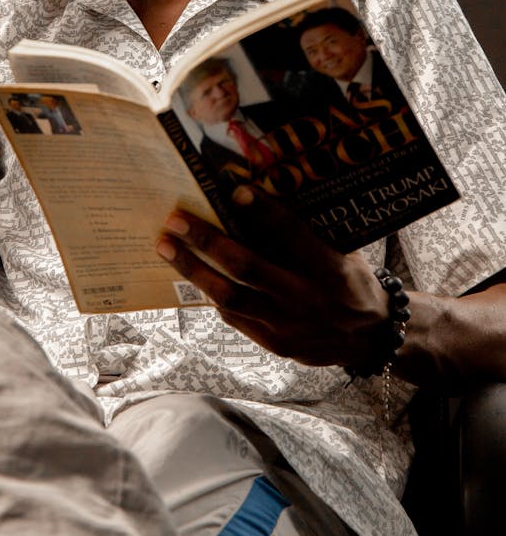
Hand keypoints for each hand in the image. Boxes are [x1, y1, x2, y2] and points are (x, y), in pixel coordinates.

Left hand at [156, 204, 388, 367]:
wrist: (368, 338)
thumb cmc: (349, 281)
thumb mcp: (340, 251)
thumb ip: (302, 233)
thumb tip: (252, 199)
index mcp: (331, 270)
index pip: (292, 235)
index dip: (264, 212)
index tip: (234, 190)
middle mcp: (307, 300)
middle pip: (247, 268)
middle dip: (206, 241)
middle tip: (174, 221)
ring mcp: (288, 328)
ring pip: (230, 298)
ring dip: (193, 270)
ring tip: (167, 248)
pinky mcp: (274, 345)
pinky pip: (234, 318)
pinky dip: (211, 293)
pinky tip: (192, 274)